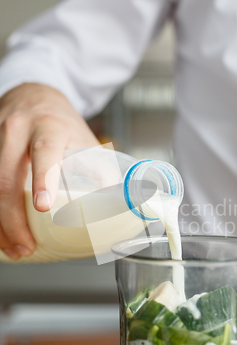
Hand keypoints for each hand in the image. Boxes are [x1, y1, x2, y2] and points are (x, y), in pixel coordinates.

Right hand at [0, 83, 99, 259]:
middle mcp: (17, 130)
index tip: (43, 206)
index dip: (44, 178)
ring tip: (13, 247)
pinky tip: (0, 231)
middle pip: (5, 176)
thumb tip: (116, 203)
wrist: (33, 97)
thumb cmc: (60, 123)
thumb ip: (100, 168)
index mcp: (49, 126)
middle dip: (12, 217)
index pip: (45, 151)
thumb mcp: (84, 138)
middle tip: (26, 245)